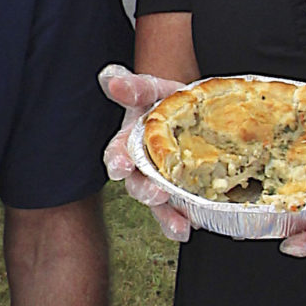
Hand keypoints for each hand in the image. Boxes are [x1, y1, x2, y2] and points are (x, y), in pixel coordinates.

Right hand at [99, 62, 193, 241]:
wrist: (195, 113)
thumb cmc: (167, 102)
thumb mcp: (153, 90)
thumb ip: (134, 86)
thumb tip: (110, 77)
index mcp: (129, 143)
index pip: (117, 153)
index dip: (117, 160)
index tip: (120, 167)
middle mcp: (141, 168)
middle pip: (136, 184)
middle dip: (144, 191)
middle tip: (155, 194)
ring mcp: (160, 184)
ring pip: (157, 204)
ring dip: (165, 215)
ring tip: (179, 223)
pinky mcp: (180, 196)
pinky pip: (177, 214)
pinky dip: (180, 224)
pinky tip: (190, 228)